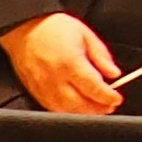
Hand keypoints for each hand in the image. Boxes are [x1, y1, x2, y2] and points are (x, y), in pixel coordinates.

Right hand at [2, 11, 125, 115]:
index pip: (93, 87)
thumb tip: (114, 74)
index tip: (116, 99)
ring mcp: (42, 87)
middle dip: (98, 109)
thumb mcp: (85, 35)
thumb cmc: (54, 28)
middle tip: (109, 107)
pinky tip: (76, 108)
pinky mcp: (33, 91)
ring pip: (65, 110)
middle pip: (80, 104)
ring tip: (96, 109)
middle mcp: (55, 78)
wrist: (24, 28)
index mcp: (70, 63)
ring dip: (83, 113)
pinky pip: (51, 108)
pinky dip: (66, 112)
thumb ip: (101, 56)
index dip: (108, 97)